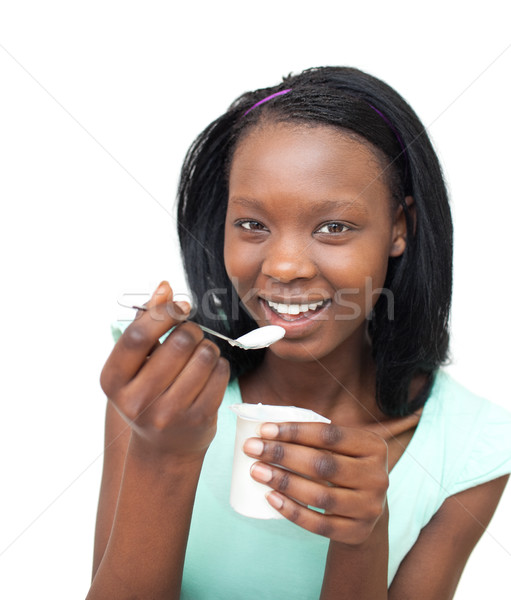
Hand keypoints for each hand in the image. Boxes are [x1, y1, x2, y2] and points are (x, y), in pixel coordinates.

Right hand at [100, 281, 229, 458]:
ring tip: (199, 355)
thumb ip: (146, 323)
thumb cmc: (147, 395)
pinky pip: (220, 373)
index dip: (164, 314)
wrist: (163, 448)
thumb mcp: (135, 364)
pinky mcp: (198, 419)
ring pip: (204, 356)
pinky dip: (219, 364)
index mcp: (113, 380)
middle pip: (178, 343)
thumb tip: (164, 288)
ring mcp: (168, 413)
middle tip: (191, 333)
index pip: (138, 336)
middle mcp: (137, 400)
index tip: (180, 306)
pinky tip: (209, 371)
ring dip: (208, 346)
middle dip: (191, 329)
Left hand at [244, 422, 388, 544]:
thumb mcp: (342, 448)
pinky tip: (271, 498)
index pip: (329, 435)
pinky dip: (292, 511)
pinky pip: (319, 524)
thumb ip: (317, 435)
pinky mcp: (357, 532)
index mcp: (373, 446)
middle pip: (322, 464)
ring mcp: (370, 507)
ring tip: (256, 471)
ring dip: (283, 481)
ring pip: (320, 495)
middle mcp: (377, 476)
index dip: (294, 431)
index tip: (264, 430)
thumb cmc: (343, 467)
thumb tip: (267, 427)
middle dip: (282, 454)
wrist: (367, 508)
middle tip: (251, 448)